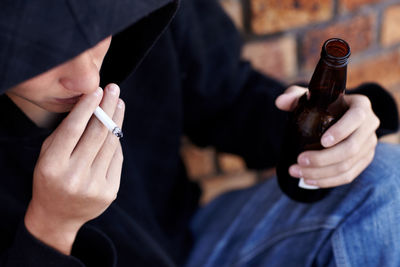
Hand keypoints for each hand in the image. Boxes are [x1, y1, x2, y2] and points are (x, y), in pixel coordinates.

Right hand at [24, 83, 124, 254]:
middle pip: (97, 134)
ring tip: (119, 104)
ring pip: (110, 144)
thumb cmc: (51, 178)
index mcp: (52, 166)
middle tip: (115, 90)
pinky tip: (116, 128)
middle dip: (108, 108)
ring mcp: (94, 186)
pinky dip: (116, 141)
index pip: (73, 130)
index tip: (98, 90)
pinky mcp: (109, 192)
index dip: (87, 108)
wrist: (58, 216)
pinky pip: (117, 159)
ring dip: (117, 120)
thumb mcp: (47, 156)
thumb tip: (92, 105)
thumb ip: (65, 133)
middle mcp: (73, 177)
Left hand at [275, 85, 379, 187]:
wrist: (334, 116)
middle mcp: (369, 126)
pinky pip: (348, 176)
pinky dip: (328, 181)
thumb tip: (280, 102)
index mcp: (361, 106)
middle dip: (323, 159)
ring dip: (321, 173)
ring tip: (297, 172)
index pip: (356, 118)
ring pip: (348, 165)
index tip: (322, 141)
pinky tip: (309, 180)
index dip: (341, 131)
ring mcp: (368, 145)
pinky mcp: (363, 161)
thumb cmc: (320, 103)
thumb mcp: (307, 96)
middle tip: (299, 160)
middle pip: (351, 148)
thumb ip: (293, 96)